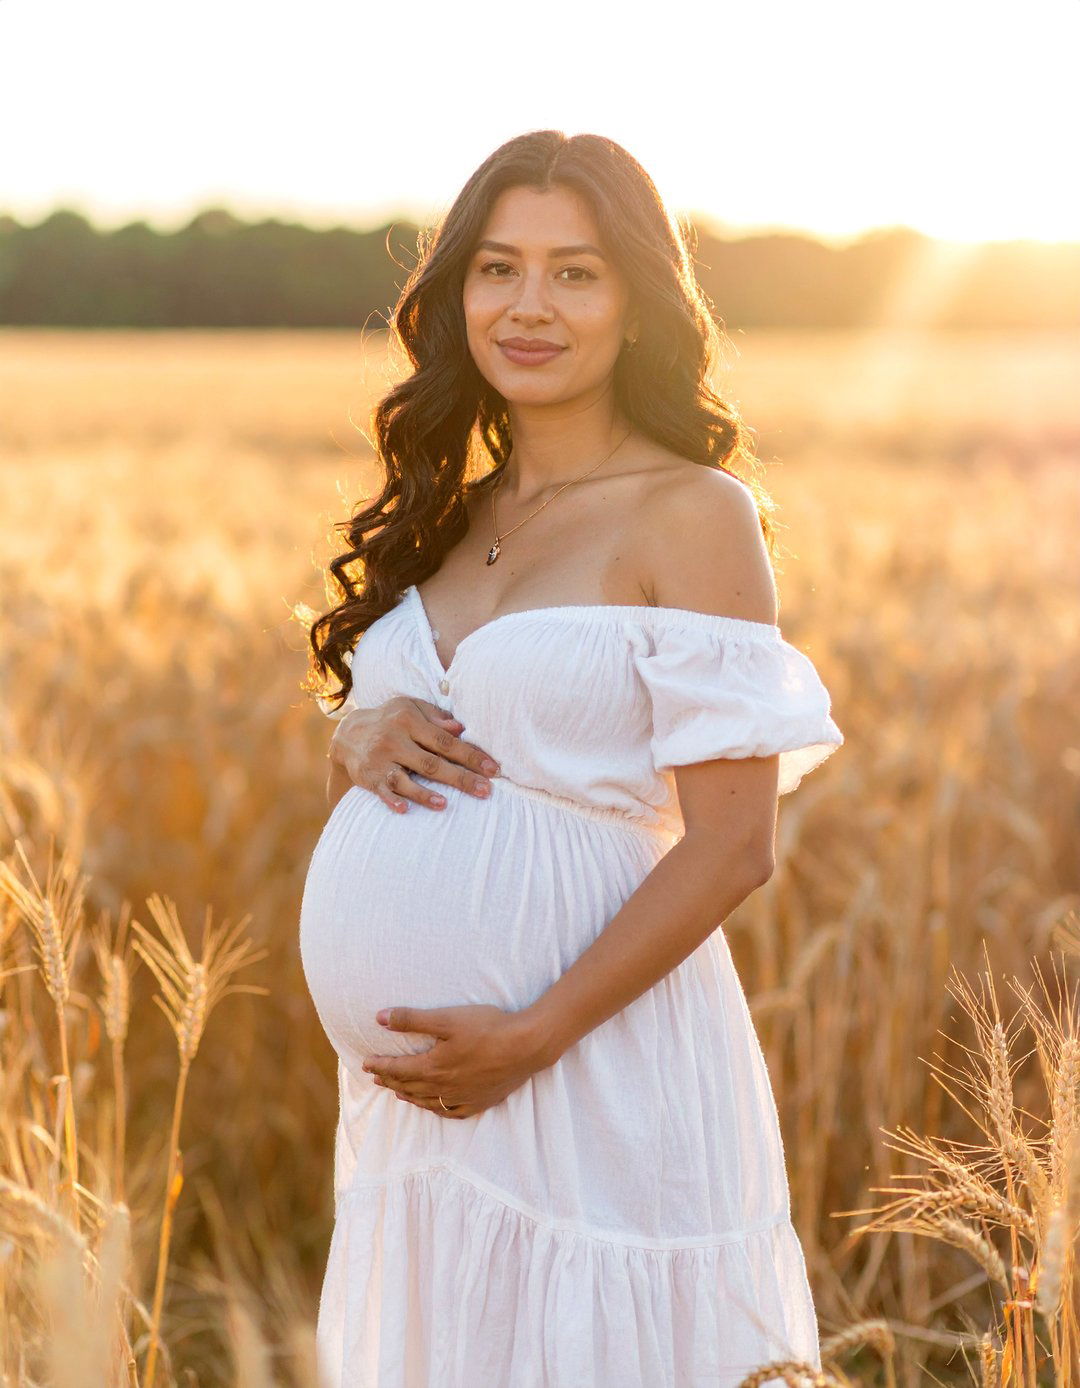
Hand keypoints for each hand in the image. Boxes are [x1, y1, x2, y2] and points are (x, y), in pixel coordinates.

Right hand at [329, 696, 500, 813]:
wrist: (349, 733)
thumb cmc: (391, 720)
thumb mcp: (410, 708)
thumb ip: (436, 716)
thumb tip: (461, 728)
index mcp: (409, 721)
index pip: (446, 741)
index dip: (470, 755)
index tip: (492, 769)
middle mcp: (395, 739)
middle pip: (432, 763)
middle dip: (460, 778)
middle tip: (484, 791)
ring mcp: (381, 759)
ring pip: (405, 779)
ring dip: (424, 793)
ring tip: (444, 804)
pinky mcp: (369, 777)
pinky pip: (382, 791)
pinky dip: (392, 800)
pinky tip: (404, 809)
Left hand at [362, 1004, 548, 1117]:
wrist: (526, 1046)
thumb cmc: (487, 1028)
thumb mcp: (446, 1018)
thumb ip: (412, 1019)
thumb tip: (379, 1018)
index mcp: (433, 1066)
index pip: (397, 1068)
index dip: (380, 1065)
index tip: (365, 1063)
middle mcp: (443, 1087)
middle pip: (409, 1086)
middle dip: (390, 1080)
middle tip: (376, 1077)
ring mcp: (462, 1097)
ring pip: (427, 1101)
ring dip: (409, 1095)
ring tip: (398, 1092)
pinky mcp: (479, 1101)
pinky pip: (450, 1111)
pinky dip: (435, 1108)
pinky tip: (434, 1106)